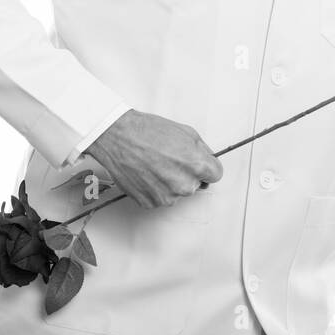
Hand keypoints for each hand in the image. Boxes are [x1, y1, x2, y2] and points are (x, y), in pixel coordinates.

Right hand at [84, 109, 223, 208]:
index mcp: (196, 166)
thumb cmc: (148, 132)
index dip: (207, 168)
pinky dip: (155, 188)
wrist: (118, 138)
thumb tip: (208, 159)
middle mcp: (184, 185)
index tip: (199, 165)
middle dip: (188, 174)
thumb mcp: (186, 132)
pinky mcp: (150, 203)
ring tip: (156, 164)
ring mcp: (166, 196)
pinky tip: (147, 173)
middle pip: (196, 184)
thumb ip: (202, 150)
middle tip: (171, 160)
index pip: (215, 175)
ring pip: (177, 192)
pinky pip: (160, 198)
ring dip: (171, 182)